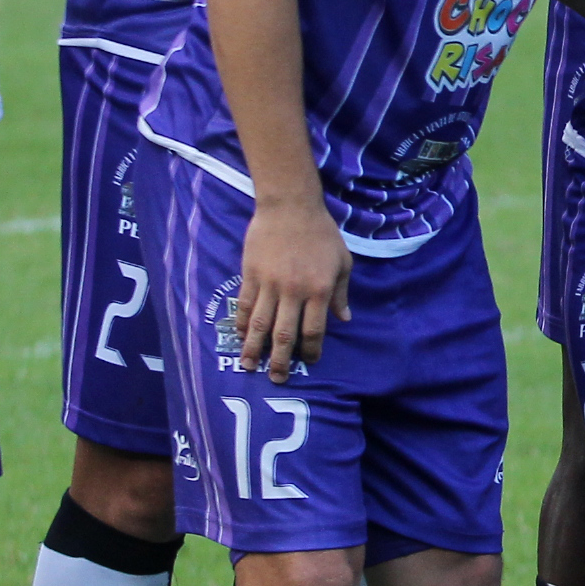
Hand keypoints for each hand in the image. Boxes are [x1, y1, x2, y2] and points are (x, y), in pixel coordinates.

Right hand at [234, 194, 351, 380]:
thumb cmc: (322, 234)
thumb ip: (341, 293)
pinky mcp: (251, 275)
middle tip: (277, 378)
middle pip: (284, 335)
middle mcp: (294, 291)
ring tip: (249, 366)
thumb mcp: (342, 262)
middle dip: (280, 360)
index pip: (313, 330)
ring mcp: (270, 284)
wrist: (291, 206)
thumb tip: (344, 319)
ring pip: (260, 324)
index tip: (309, 362)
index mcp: (319, 290)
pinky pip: (245, 305)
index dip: (311, 350)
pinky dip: (241, 323)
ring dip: (254, 348)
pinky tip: (240, 336)